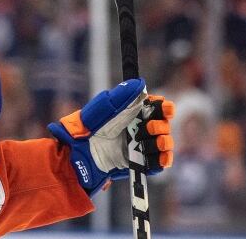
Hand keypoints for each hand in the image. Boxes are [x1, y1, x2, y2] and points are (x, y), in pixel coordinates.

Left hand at [48, 78, 173, 193]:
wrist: (80, 150)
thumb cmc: (90, 125)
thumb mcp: (104, 106)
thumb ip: (122, 94)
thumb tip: (140, 83)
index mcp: (135, 112)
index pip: (159, 107)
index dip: (165, 107)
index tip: (165, 109)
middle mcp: (141, 128)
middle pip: (164, 125)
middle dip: (160, 126)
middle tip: (148, 127)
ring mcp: (141, 146)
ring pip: (164, 143)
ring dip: (163, 142)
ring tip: (150, 142)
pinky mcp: (139, 163)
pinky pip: (158, 163)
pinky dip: (163, 160)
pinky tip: (161, 158)